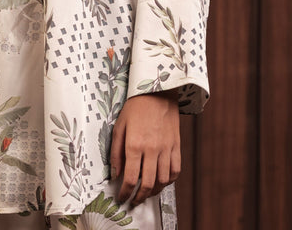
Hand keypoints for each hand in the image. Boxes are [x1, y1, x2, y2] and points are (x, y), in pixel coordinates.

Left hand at [110, 91, 179, 205]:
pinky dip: (168, 180)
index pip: (130, 178)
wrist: (157, 91)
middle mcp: (152, 149)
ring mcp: (166, 148)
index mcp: (135, 144)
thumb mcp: (119, 126)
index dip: (125, 192)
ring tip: (146, 193)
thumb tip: (115, 173)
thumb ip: (116, 151)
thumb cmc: (136, 106)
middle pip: (147, 184)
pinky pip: (175, 170)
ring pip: (162, 181)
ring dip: (154, 192)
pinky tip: (161, 181)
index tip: (122, 197)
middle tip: (133, 201)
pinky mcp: (176, 146)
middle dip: (139, 197)